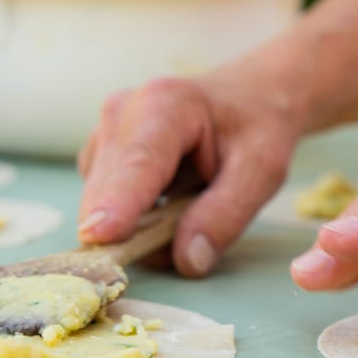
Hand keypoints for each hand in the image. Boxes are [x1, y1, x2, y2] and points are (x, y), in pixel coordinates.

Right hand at [77, 73, 301, 276]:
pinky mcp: (96, 156)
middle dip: (138, 231)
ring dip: (138, 226)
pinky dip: (132, 218)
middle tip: (191, 233)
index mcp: (165, 105)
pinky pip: (102, 204)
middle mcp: (120, 113)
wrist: (244, 96)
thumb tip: (187, 261)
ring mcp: (102, 134)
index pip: (137, 163)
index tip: (98, 236)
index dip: (117, 203)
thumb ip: (227, 214)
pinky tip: (167, 199)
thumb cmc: (254, 127)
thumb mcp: (262, 169)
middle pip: (108, 191)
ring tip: (187, 204)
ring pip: (100, 203)